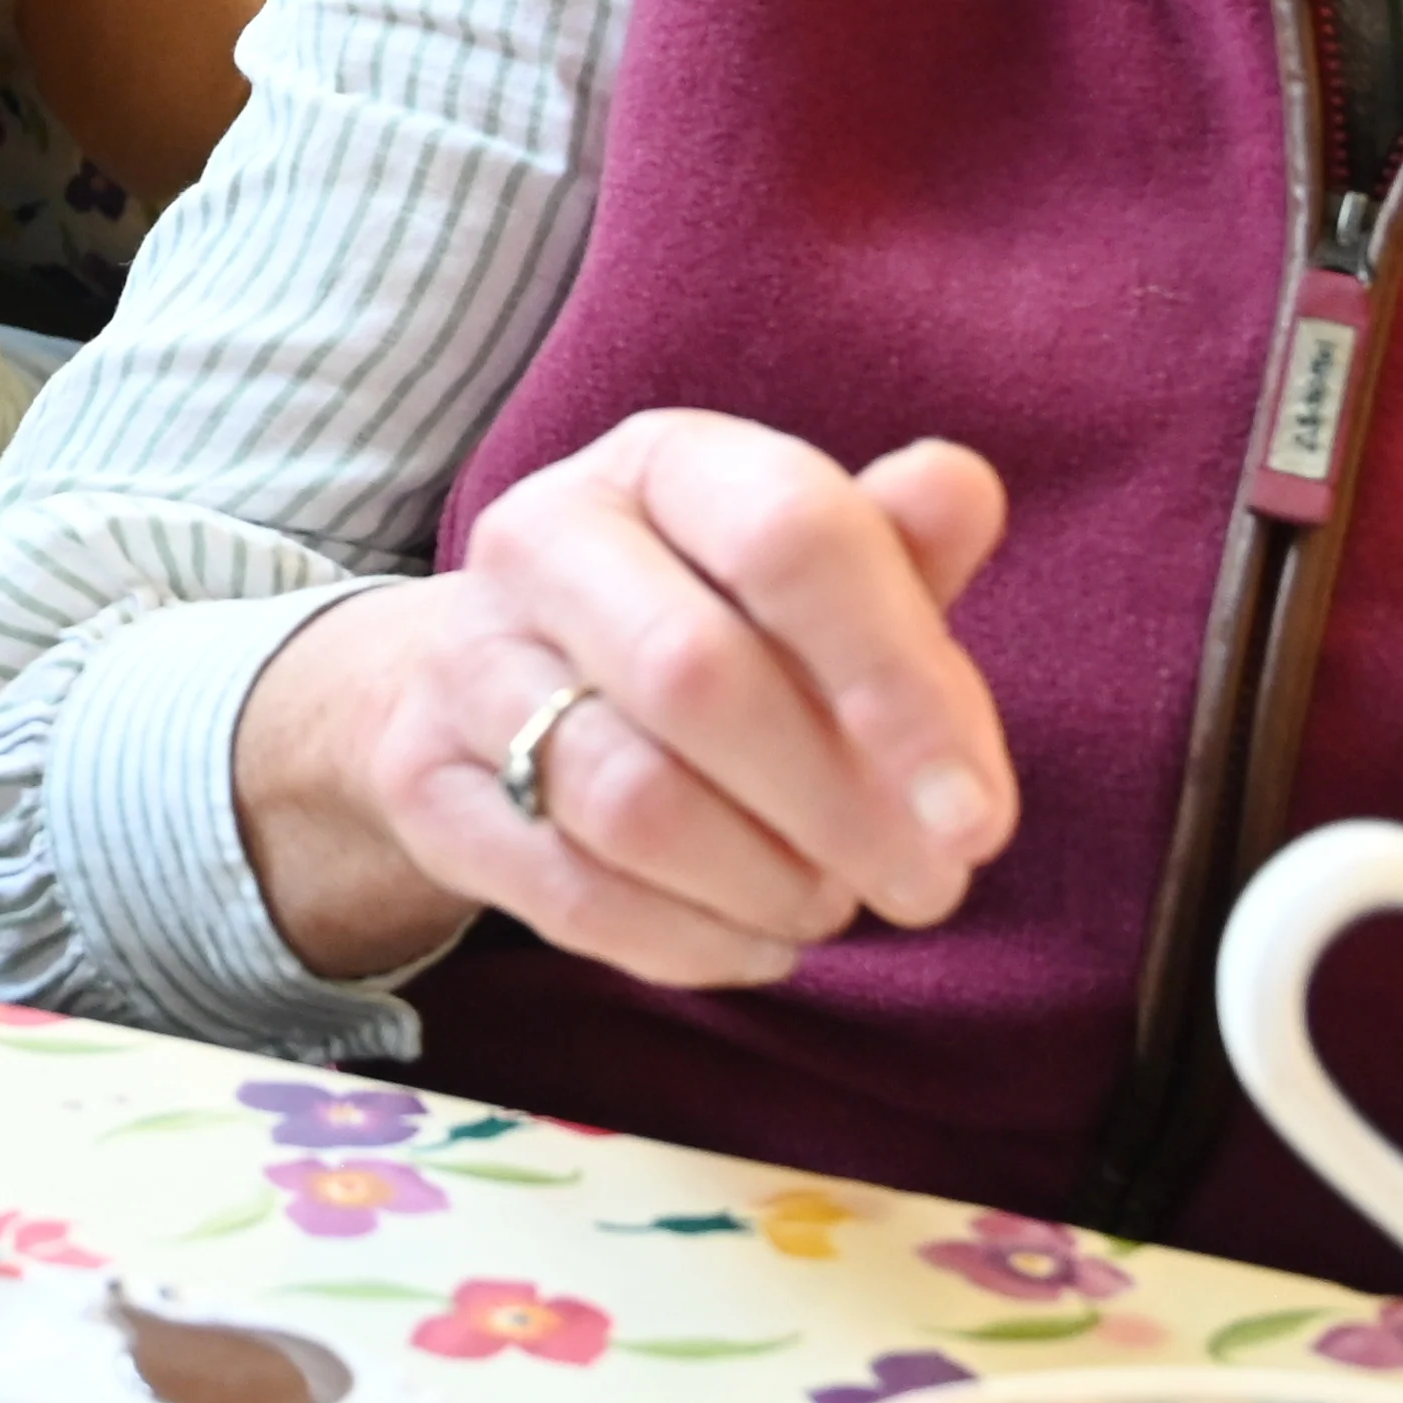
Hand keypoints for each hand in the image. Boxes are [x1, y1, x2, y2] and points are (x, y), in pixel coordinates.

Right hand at [237, 408, 1017, 991]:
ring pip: (628, 800)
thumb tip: (964, 488)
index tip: (978, 815)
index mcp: (660, 462)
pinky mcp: (424, 786)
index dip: (896, 680)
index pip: (788, 537)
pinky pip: (568, 892)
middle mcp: (542, 538)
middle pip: (697, 675)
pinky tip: (757, 939)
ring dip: (766, 880)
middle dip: (838, 807)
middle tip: (929, 888)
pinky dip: (691, 940)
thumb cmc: (702, 620)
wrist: (486, 682)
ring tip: (831, 903)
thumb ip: (895, 548)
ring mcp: (467, 662)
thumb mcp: (804, 574)